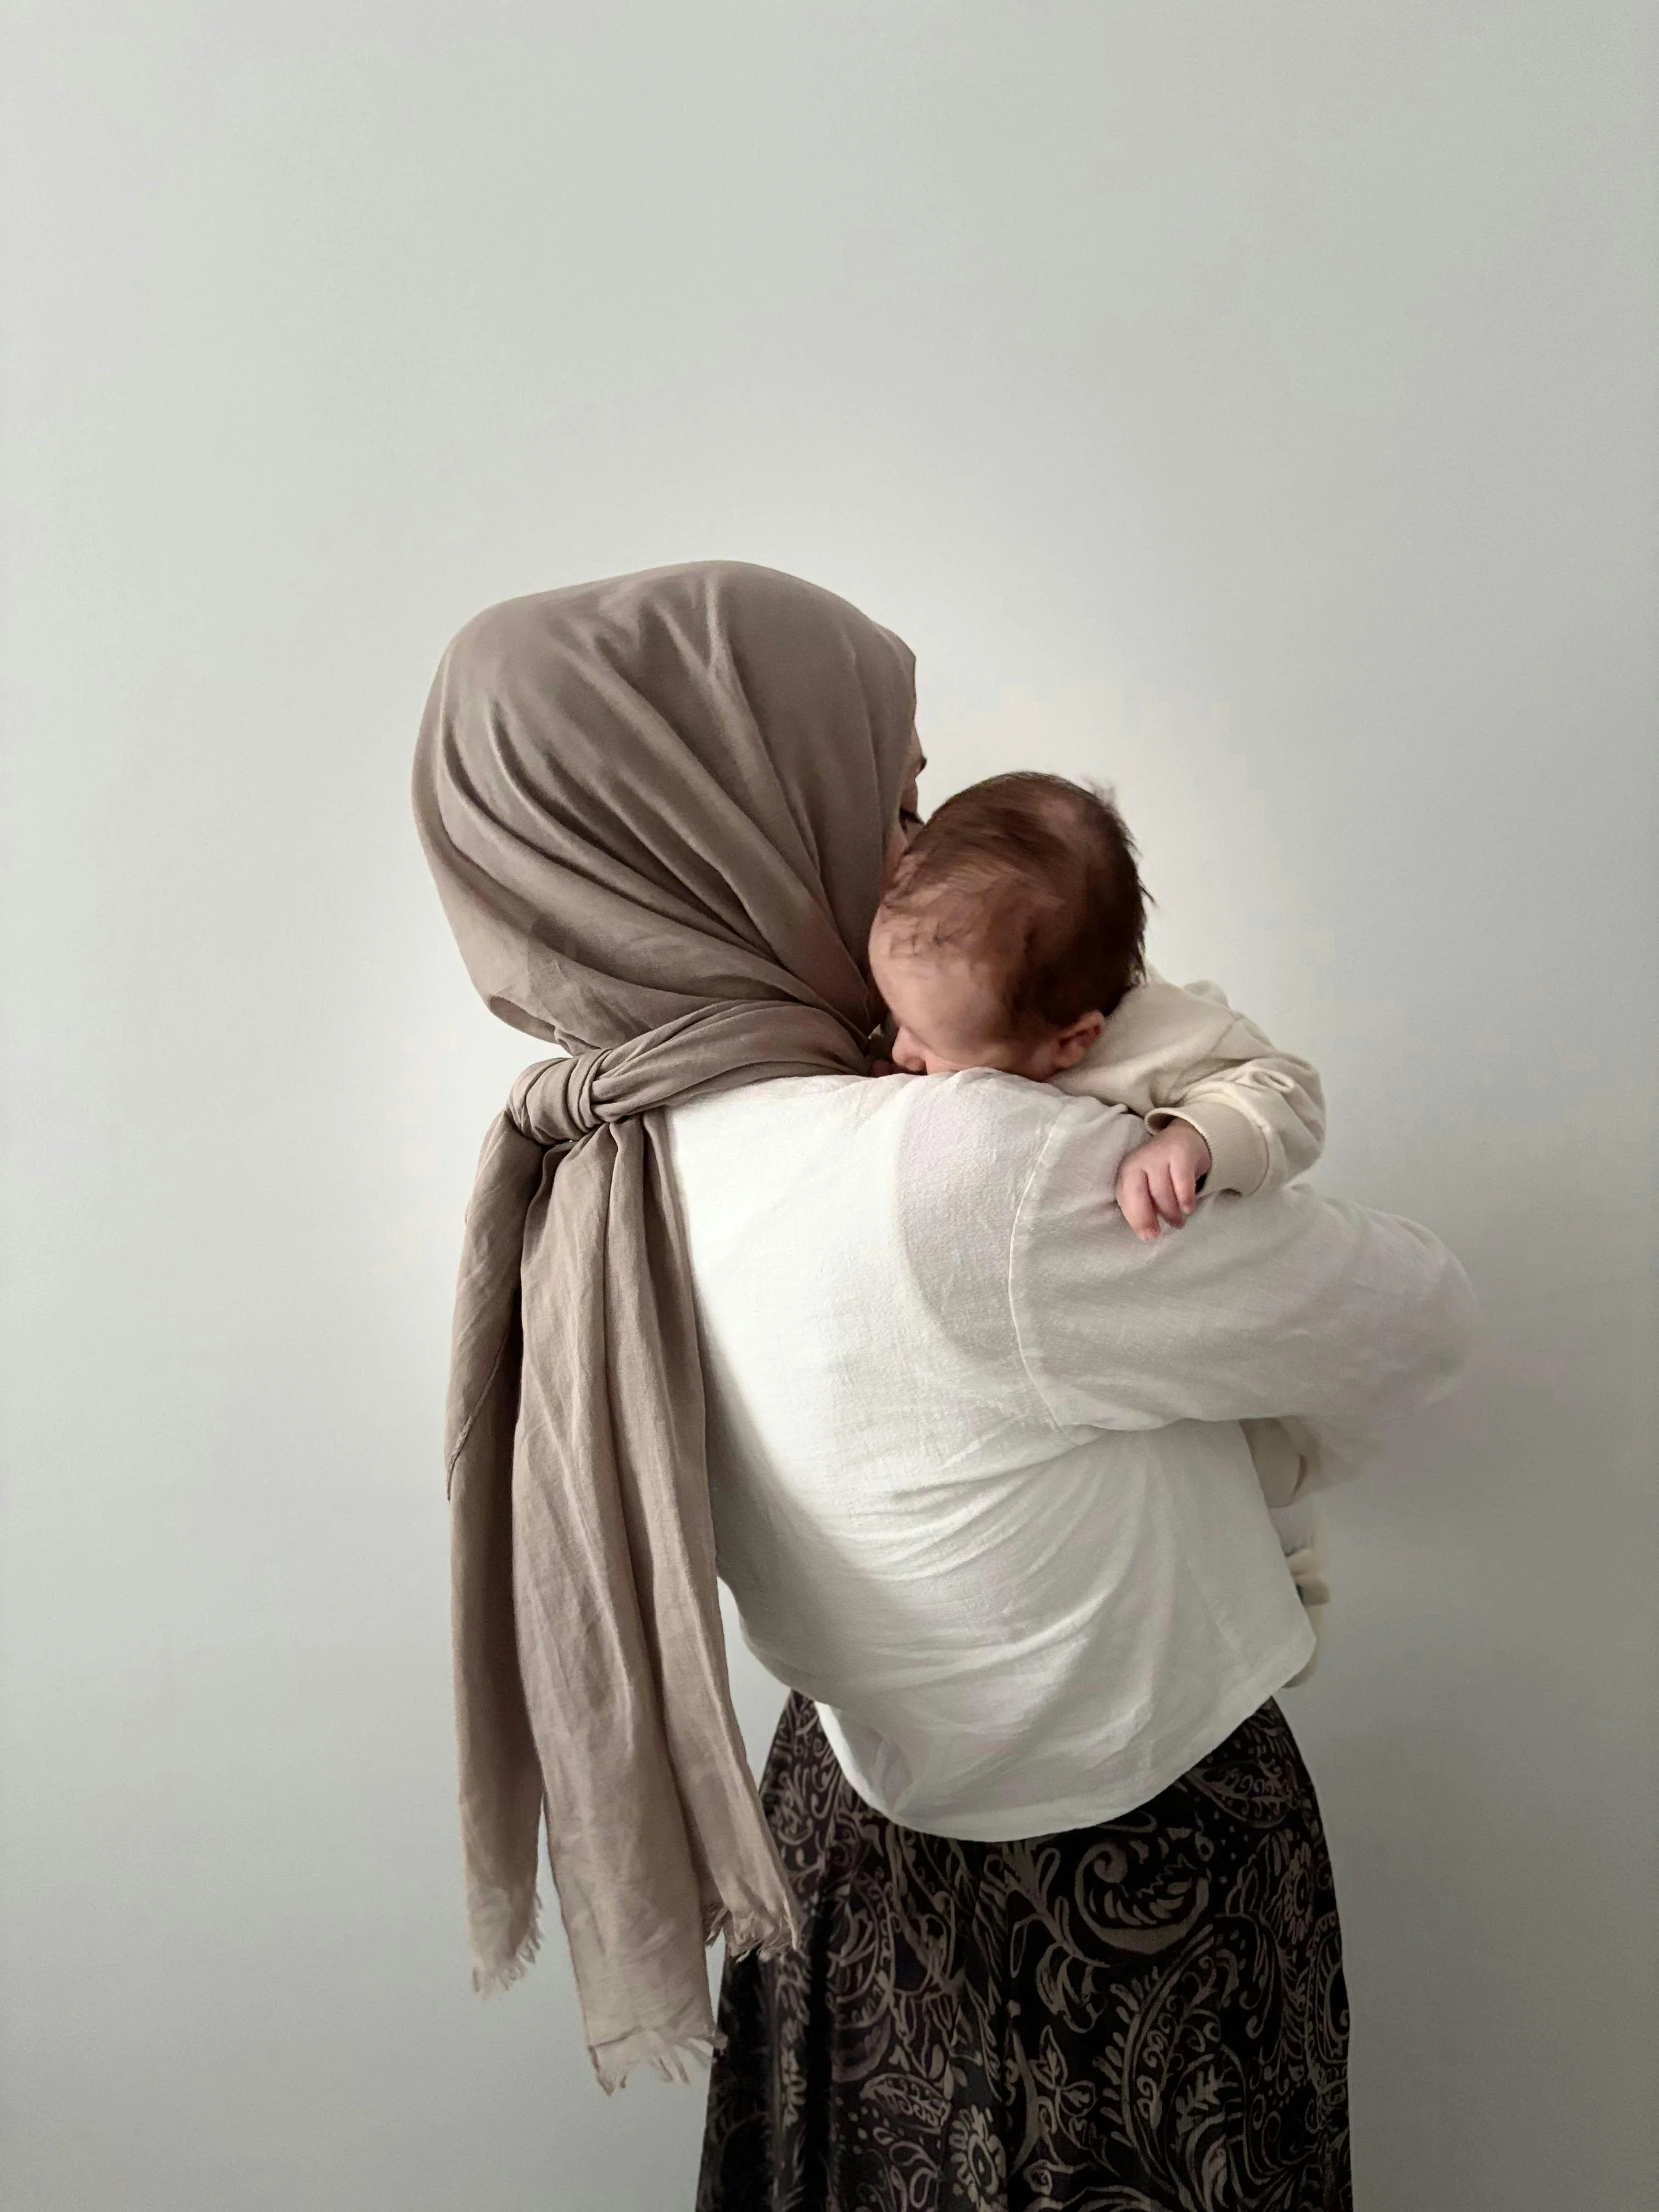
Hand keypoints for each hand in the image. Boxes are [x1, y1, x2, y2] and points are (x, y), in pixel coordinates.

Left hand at [1115, 1122, 1212, 1242]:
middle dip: (1145, 1217)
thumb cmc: (1162, 1171)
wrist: (1185, 1139)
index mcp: (1127, 1171)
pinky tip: (1188, 1208)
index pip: (1125, 1197)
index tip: (1146, 1236)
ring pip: (1162, 1192)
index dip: (1135, 1219)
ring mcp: (1159, 1156)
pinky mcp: (1180, 1154)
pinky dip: (1185, 1199)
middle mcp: (1139, 1161)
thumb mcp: (1146, 1185)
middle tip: (1156, 1235)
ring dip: (1171, 1213)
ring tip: (1178, 1222)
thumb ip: (1142, 1206)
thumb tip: (1145, 1235)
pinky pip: (1182, 1182)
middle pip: (1138, 1193)